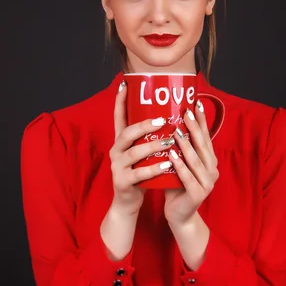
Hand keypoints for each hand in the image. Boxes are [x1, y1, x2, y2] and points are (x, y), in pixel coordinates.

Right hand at [110, 80, 175, 215]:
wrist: (128, 202)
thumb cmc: (140, 173)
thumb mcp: (142, 153)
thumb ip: (149, 137)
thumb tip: (169, 114)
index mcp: (121, 142)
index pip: (118, 117)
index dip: (120, 101)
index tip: (124, 84)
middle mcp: (116, 151)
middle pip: (126, 133)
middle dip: (144, 125)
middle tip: (163, 120)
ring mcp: (117, 167)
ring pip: (134, 153)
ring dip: (153, 146)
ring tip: (170, 142)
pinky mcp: (122, 182)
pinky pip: (139, 174)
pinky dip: (153, 169)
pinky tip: (167, 165)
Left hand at [164, 101, 218, 225]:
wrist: (179, 215)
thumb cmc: (175, 185)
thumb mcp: (177, 163)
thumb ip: (177, 147)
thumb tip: (165, 121)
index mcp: (209, 161)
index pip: (206, 136)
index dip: (201, 121)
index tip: (196, 103)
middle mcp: (212, 170)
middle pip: (203, 145)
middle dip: (194, 127)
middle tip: (186, 112)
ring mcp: (207, 183)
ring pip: (196, 160)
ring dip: (186, 145)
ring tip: (177, 130)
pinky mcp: (198, 194)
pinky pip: (188, 177)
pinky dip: (180, 166)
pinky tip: (172, 155)